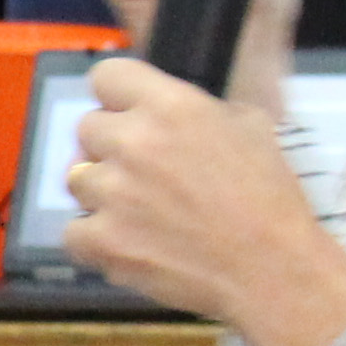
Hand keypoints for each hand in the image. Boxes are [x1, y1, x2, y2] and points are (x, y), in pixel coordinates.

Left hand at [67, 60, 345, 345]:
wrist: (272, 269)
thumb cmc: (270, 199)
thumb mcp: (251, 128)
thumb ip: (200, 110)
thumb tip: (171, 114)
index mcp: (170, 105)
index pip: (105, 75)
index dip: (116, 97)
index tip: (128, 115)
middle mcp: (133, 141)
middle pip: (87, 129)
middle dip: (111, 147)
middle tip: (143, 172)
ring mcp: (112, 192)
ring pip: (76, 178)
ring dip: (100, 192)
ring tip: (137, 212)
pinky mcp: (103, 240)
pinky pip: (72, 231)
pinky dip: (93, 240)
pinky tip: (125, 243)